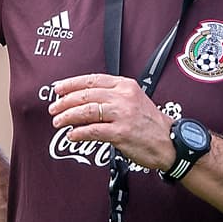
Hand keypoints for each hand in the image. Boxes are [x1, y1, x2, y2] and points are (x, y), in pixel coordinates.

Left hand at [48, 74, 175, 170]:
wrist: (168, 141)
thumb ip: (112, 95)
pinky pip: (93, 131)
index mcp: (125, 85)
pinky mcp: (121, 132)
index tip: (57, 90)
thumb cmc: (150, 122)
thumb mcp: (134, 99)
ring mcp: (123, 115)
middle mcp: (124, 97)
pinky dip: (78, 133)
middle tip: (54, 109)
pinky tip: (72, 135)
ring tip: (58, 122)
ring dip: (67, 117)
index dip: (71, 84)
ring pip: (86, 112)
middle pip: (86, 95)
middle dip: (64, 102)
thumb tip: (81, 98)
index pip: (92, 80)